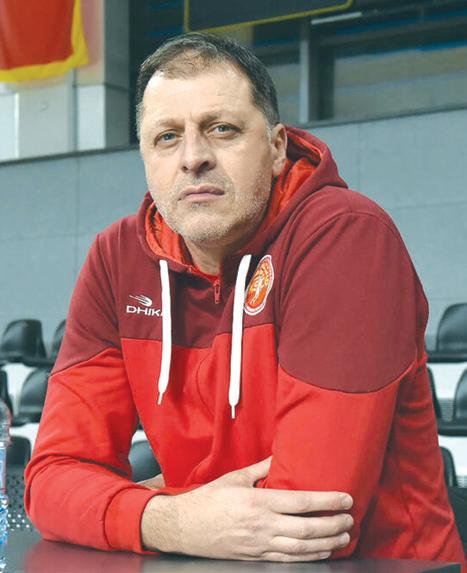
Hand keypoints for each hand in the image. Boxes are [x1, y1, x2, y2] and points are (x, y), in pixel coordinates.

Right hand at [141, 457, 352, 561]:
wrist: (185, 526)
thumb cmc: (209, 499)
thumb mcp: (235, 477)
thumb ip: (261, 468)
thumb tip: (281, 456)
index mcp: (258, 501)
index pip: (301, 502)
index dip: (327, 502)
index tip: (345, 499)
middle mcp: (262, 524)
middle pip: (306, 528)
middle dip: (332, 525)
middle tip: (349, 520)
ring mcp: (260, 544)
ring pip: (301, 548)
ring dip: (326, 543)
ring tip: (343, 537)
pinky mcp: (256, 556)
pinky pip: (288, 559)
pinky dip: (308, 557)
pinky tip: (320, 552)